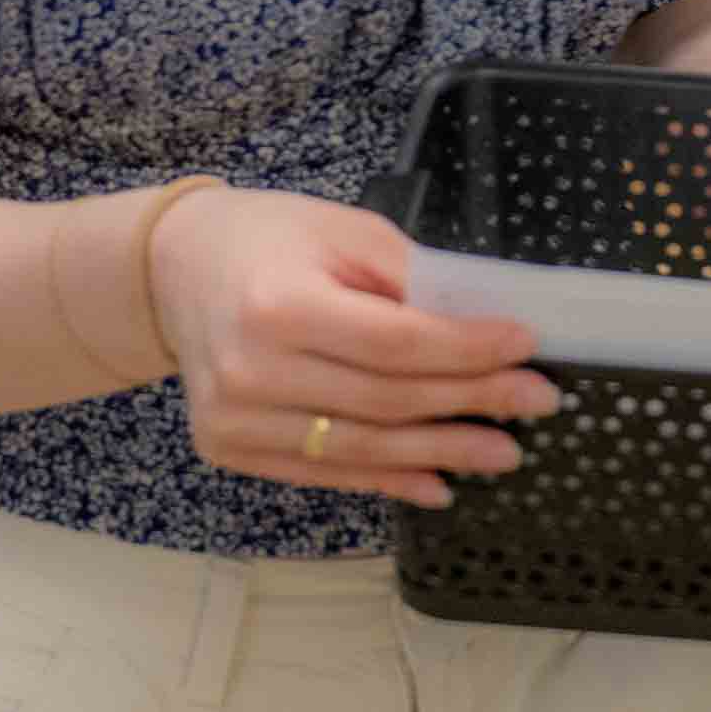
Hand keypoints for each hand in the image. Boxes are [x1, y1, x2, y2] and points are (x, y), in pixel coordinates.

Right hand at [146, 185, 551, 510]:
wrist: (173, 270)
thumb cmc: (266, 240)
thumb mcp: (343, 231)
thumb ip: (410, 279)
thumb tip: (484, 327)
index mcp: (279, 305)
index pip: (398, 344)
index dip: (470, 350)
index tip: (526, 346)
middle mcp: (251, 371)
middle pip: (388, 401)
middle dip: (474, 402)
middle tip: (537, 402)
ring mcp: (235, 419)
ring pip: (362, 448)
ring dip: (441, 453)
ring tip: (502, 451)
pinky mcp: (228, 448)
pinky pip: (324, 471)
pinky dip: (386, 479)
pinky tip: (437, 480)